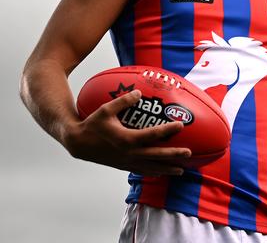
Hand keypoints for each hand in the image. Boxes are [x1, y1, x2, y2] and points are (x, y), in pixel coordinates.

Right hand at [62, 89, 190, 175]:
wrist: (78, 144)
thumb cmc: (91, 124)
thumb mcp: (106, 109)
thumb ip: (123, 101)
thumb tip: (139, 93)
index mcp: (127, 139)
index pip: (153, 134)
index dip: (168, 130)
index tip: (181, 125)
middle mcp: (129, 153)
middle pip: (157, 155)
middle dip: (174, 155)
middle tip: (189, 154)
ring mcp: (127, 162)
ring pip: (151, 168)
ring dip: (167, 169)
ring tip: (181, 170)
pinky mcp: (123, 166)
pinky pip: (142, 171)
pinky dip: (153, 172)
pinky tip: (161, 173)